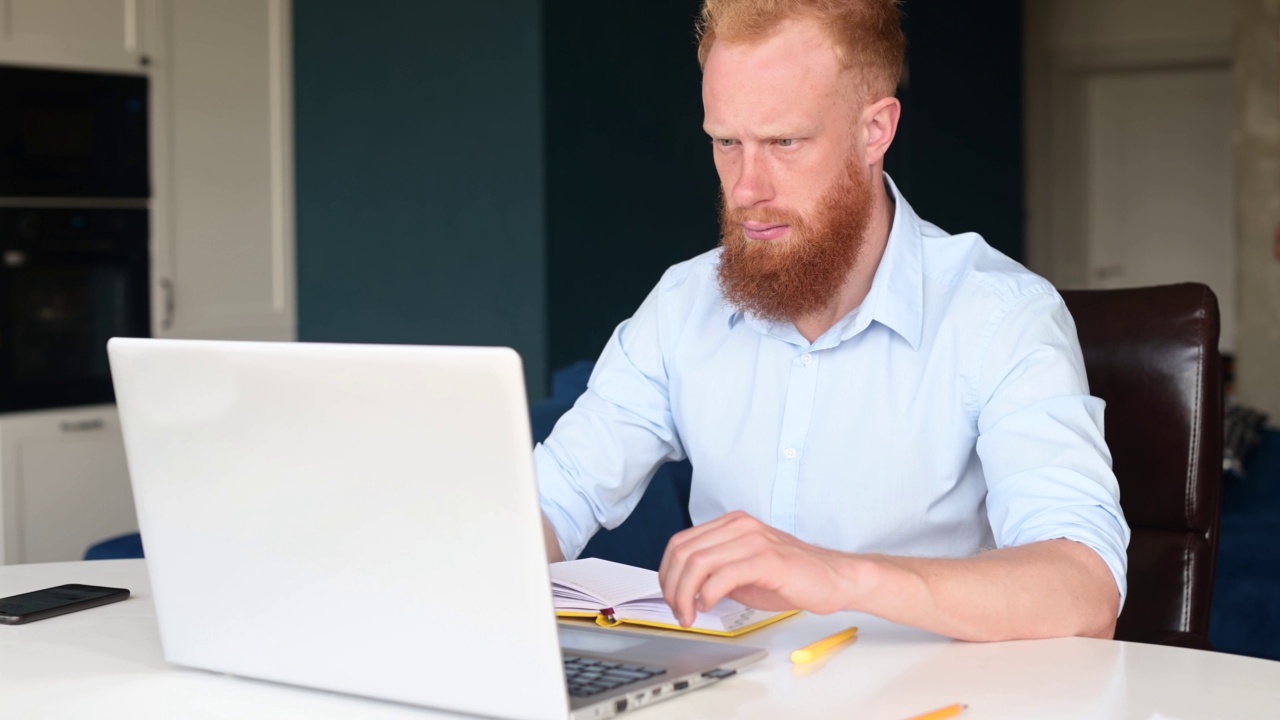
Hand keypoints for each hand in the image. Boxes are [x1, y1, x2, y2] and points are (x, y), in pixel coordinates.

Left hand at [657, 511, 861, 626]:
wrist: (834, 579)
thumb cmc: (791, 577)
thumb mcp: (743, 570)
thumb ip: (714, 572)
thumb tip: (683, 589)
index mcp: (731, 525)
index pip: (680, 543)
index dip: (666, 573)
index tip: (670, 598)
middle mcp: (739, 526)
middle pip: (683, 552)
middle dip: (671, 587)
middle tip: (678, 612)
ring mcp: (753, 540)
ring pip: (698, 562)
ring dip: (685, 595)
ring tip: (690, 615)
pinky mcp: (767, 559)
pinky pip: (722, 575)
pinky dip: (707, 594)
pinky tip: (709, 607)